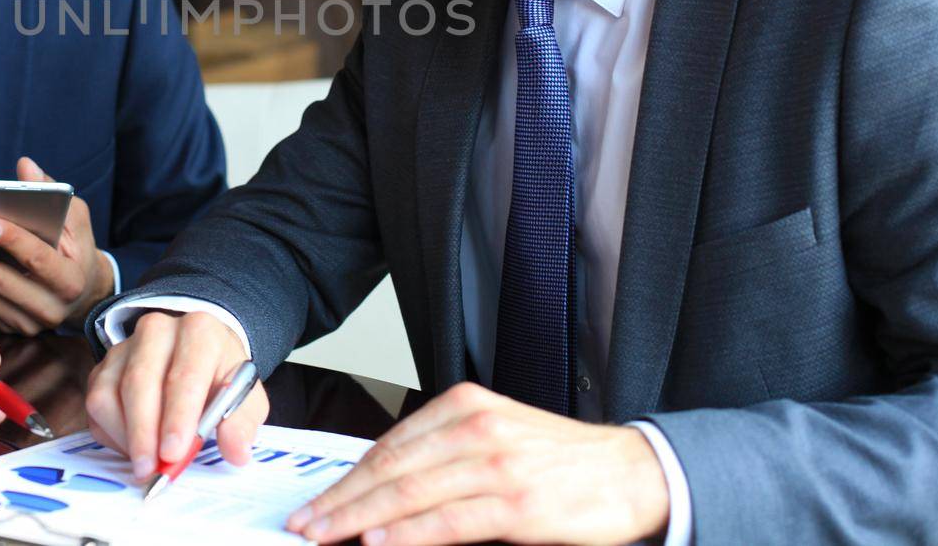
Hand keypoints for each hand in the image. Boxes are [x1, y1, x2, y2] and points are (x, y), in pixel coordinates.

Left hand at [0, 157, 115, 334]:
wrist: (81, 294)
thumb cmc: (75, 248)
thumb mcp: (74, 219)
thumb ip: (52, 192)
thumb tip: (25, 167)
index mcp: (70, 280)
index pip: (39, 259)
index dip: (12, 240)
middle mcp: (49, 308)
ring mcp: (25, 323)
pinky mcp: (5, 327)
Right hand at [83, 310, 268, 481]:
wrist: (197, 356)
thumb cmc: (219, 378)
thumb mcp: (244, 396)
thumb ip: (241, 423)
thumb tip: (235, 451)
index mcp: (199, 330)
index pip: (185, 374)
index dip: (178, 416)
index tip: (173, 453)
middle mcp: (157, 329)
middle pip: (140, 381)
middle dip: (144, 432)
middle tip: (152, 468)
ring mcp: (125, 346)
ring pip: (110, 394)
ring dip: (126, 437)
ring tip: (145, 463)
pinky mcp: (103, 366)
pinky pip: (96, 404)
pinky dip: (112, 433)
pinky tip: (133, 446)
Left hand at [286, 382, 668, 545]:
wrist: (632, 471)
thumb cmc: (561, 460)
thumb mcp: (496, 434)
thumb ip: (443, 451)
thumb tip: (382, 486)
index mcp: (465, 405)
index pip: (388, 444)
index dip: (347, 477)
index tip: (315, 501)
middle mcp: (476, 427)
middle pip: (390, 468)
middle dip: (340, 500)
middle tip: (304, 524)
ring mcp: (496, 464)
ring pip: (410, 494)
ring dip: (359, 519)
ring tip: (325, 536)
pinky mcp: (517, 503)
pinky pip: (449, 521)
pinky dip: (408, 534)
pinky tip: (378, 542)